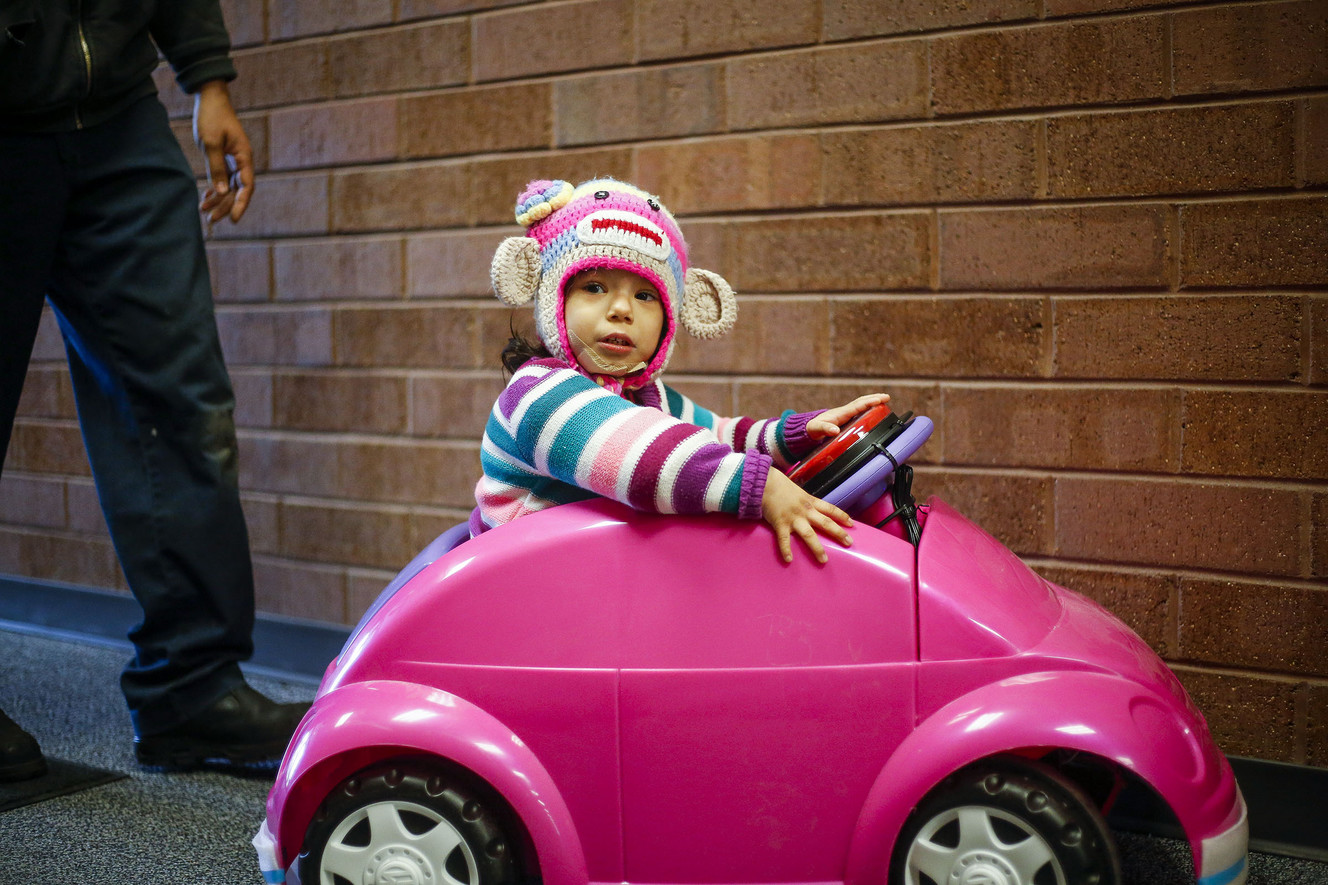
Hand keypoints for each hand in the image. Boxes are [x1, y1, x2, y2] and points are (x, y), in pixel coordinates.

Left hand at [194, 80, 253, 226]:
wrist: (210, 97)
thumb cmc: (212, 117)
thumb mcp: (211, 143)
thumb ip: (217, 168)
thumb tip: (222, 192)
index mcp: (244, 157)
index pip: (246, 186)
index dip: (241, 204)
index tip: (233, 219)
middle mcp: (242, 161)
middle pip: (237, 190)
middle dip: (225, 206)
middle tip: (210, 219)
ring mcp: (234, 160)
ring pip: (229, 186)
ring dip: (218, 199)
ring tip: (204, 211)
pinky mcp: (225, 158)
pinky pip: (223, 178)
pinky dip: (215, 189)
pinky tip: (205, 197)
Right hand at [761, 469, 853, 563]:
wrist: (764, 483)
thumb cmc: (780, 487)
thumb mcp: (798, 492)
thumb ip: (806, 502)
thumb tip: (812, 511)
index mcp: (810, 502)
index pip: (830, 509)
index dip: (842, 516)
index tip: (852, 524)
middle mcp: (805, 511)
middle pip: (825, 523)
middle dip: (838, 533)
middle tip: (849, 543)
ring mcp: (793, 518)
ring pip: (809, 535)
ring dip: (817, 548)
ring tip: (824, 560)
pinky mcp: (780, 524)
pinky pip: (784, 539)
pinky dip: (786, 550)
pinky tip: (789, 559)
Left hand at [807, 393, 889, 440]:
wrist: (809, 429)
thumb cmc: (813, 428)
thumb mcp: (817, 429)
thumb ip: (825, 429)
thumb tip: (835, 430)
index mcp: (841, 413)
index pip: (857, 405)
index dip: (869, 402)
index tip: (880, 400)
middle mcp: (845, 412)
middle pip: (862, 402)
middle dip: (874, 398)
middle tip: (887, 397)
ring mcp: (846, 415)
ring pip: (862, 405)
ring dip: (873, 402)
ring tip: (885, 400)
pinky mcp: (847, 419)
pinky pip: (860, 411)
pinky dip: (869, 408)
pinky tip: (875, 411)